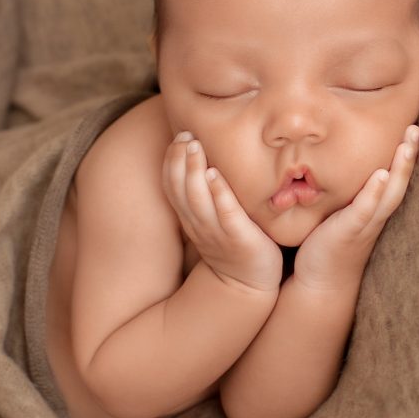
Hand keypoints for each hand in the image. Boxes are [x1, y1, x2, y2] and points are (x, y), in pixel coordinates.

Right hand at [162, 132, 281, 292]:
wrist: (248, 283)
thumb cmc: (233, 242)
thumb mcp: (211, 217)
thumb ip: (204, 191)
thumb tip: (203, 156)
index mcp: (190, 217)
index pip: (171, 186)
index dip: (171, 160)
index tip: (178, 135)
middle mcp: (198, 223)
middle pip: (180, 189)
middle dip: (179, 160)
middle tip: (185, 135)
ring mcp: (217, 232)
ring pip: (197, 200)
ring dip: (193, 171)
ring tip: (195, 146)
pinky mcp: (239, 238)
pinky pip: (226, 215)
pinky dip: (219, 195)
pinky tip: (216, 175)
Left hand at [293, 125, 418, 290]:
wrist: (321, 281)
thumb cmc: (329, 242)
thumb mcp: (339, 212)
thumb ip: (345, 192)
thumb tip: (332, 160)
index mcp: (375, 207)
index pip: (394, 176)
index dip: (405, 154)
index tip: (412, 126)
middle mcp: (377, 214)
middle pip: (400, 180)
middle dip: (410, 154)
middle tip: (417, 127)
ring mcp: (366, 223)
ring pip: (390, 192)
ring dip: (401, 168)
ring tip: (408, 144)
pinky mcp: (350, 231)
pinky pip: (365, 209)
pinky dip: (374, 192)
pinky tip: (381, 175)